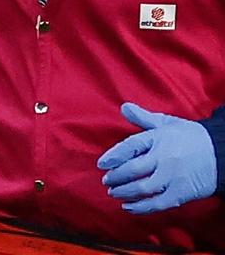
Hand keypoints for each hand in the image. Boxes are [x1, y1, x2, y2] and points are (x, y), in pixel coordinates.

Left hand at [97, 102, 216, 213]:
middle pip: (133, 169)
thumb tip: (123, 107)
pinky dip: (141, 207)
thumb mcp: (167, 123)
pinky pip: (157, 203)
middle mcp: (164, 157)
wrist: (222, 153)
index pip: (130, 146)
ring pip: (142, 187)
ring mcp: (172, 176)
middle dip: (116, 177)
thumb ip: (143, 118)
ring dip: (124, 192)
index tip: (101, 164)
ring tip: (113, 193)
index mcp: (158, 138)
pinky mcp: (181, 193)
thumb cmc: (190, 137)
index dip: (113, 156)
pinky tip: (129, 207)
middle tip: (106, 181)